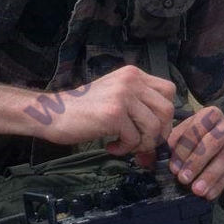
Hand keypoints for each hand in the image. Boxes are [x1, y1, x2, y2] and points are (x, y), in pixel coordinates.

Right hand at [31, 66, 174, 153]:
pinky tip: (111, 146)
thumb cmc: (86, 111)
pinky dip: (125, 149)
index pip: (169, 91)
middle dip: (159, 133)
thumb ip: (140, 108)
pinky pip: (134, 138)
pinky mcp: (113, 113)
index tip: (152, 129)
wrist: (54, 114)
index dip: (166, 114)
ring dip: (143, 144)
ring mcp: (122, 95)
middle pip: (167, 110)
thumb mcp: (117, 98)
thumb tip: (163, 138)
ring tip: (126, 146)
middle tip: (143, 144)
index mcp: (134, 74)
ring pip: (154, 126)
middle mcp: (131, 80)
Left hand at [168, 106, 223, 199]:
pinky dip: (219, 185)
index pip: (197, 128)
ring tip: (196, 191)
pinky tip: (208, 195)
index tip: (173, 167)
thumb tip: (156, 155)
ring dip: (209, 176)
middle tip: (183, 179)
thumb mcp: (185, 135)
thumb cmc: (198, 139)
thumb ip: (172, 143)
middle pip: (213, 142)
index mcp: (211, 114)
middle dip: (196, 162)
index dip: (184, 149)